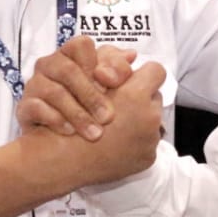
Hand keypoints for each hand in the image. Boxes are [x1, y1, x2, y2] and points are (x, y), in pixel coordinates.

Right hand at [18, 36, 135, 139]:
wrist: (59, 141)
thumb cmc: (87, 104)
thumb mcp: (106, 85)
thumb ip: (116, 69)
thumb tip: (131, 56)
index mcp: (70, 54)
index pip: (82, 45)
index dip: (98, 63)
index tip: (110, 85)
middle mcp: (49, 65)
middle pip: (68, 70)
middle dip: (91, 96)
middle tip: (108, 118)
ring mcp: (34, 85)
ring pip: (53, 91)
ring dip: (77, 113)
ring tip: (95, 133)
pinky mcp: (23, 106)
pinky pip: (36, 108)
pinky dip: (55, 120)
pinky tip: (70, 133)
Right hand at [44, 61, 166, 185]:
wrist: (62, 160)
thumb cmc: (67, 114)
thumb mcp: (86, 78)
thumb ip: (111, 64)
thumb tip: (132, 56)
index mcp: (135, 95)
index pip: (156, 71)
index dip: (142, 74)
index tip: (129, 81)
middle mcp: (148, 117)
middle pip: (154, 96)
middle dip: (139, 98)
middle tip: (118, 104)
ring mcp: (150, 141)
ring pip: (153, 119)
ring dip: (137, 120)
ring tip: (116, 125)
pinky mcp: (147, 159)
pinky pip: (147, 142)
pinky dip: (134, 141)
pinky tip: (115, 142)